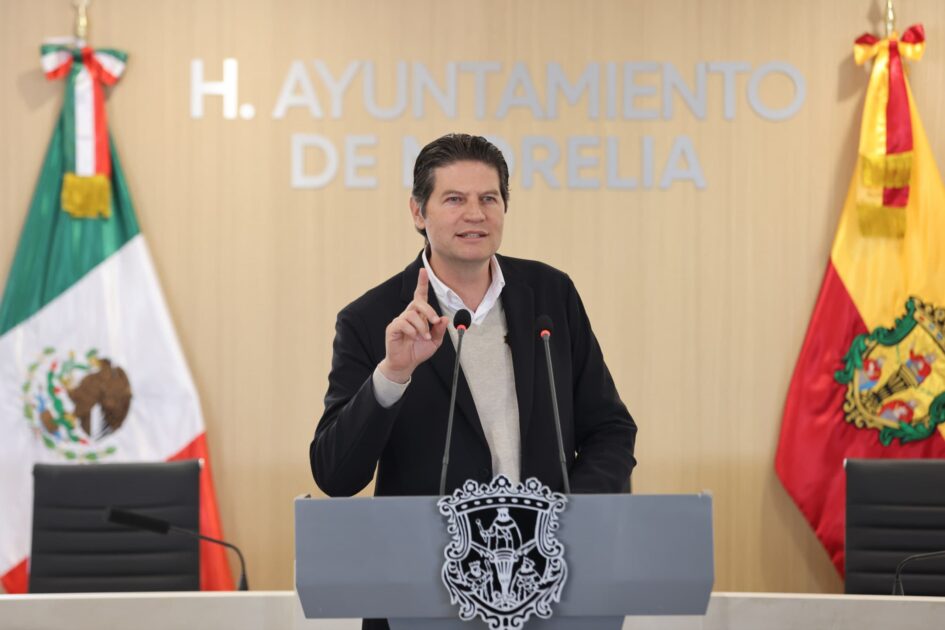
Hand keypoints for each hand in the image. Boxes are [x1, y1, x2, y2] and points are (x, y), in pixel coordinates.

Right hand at [378, 268, 448, 382]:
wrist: (406, 364)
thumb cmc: (418, 350)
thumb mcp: (435, 341)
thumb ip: (439, 330)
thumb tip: (445, 319)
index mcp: (419, 315)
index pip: (420, 296)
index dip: (422, 283)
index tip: (424, 271)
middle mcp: (409, 314)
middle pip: (418, 302)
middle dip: (429, 311)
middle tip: (434, 322)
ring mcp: (399, 321)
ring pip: (411, 314)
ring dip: (422, 327)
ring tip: (424, 337)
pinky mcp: (393, 328)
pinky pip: (402, 323)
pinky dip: (412, 330)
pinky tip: (414, 338)